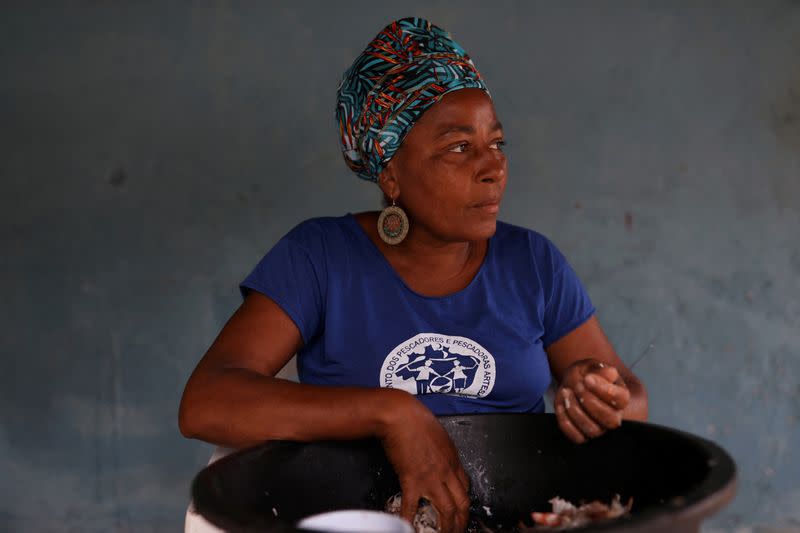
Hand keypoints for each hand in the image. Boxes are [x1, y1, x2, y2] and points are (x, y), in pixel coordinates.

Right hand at [379, 392, 469, 532]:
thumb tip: (438, 457)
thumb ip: (441, 449)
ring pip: (447, 510)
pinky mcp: (412, 480)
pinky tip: (408, 527)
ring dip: (447, 527)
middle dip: (462, 521)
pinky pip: (412, 506)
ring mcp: (431, 477)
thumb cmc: (416, 418)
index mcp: (453, 459)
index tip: (462, 509)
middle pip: (462, 502)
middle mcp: (446, 471)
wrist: (401, 415)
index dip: (465, 501)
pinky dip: (409, 519)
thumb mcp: (438, 434)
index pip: (465, 486)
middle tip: (458, 531)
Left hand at [554, 359, 629, 443]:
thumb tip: (609, 373)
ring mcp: (599, 428)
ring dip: (575, 410)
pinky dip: (565, 421)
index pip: (621, 400)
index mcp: (621, 398)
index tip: (588, 378)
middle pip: (610, 420)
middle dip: (590, 401)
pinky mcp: (582, 435)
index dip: (604, 390)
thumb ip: (601, 369)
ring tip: (566, 391)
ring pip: (593, 430)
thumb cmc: (586, 374)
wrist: (573, 383)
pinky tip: (561, 404)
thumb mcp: (592, 366)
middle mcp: (614, 417)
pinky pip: (576, 437)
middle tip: (578, 385)